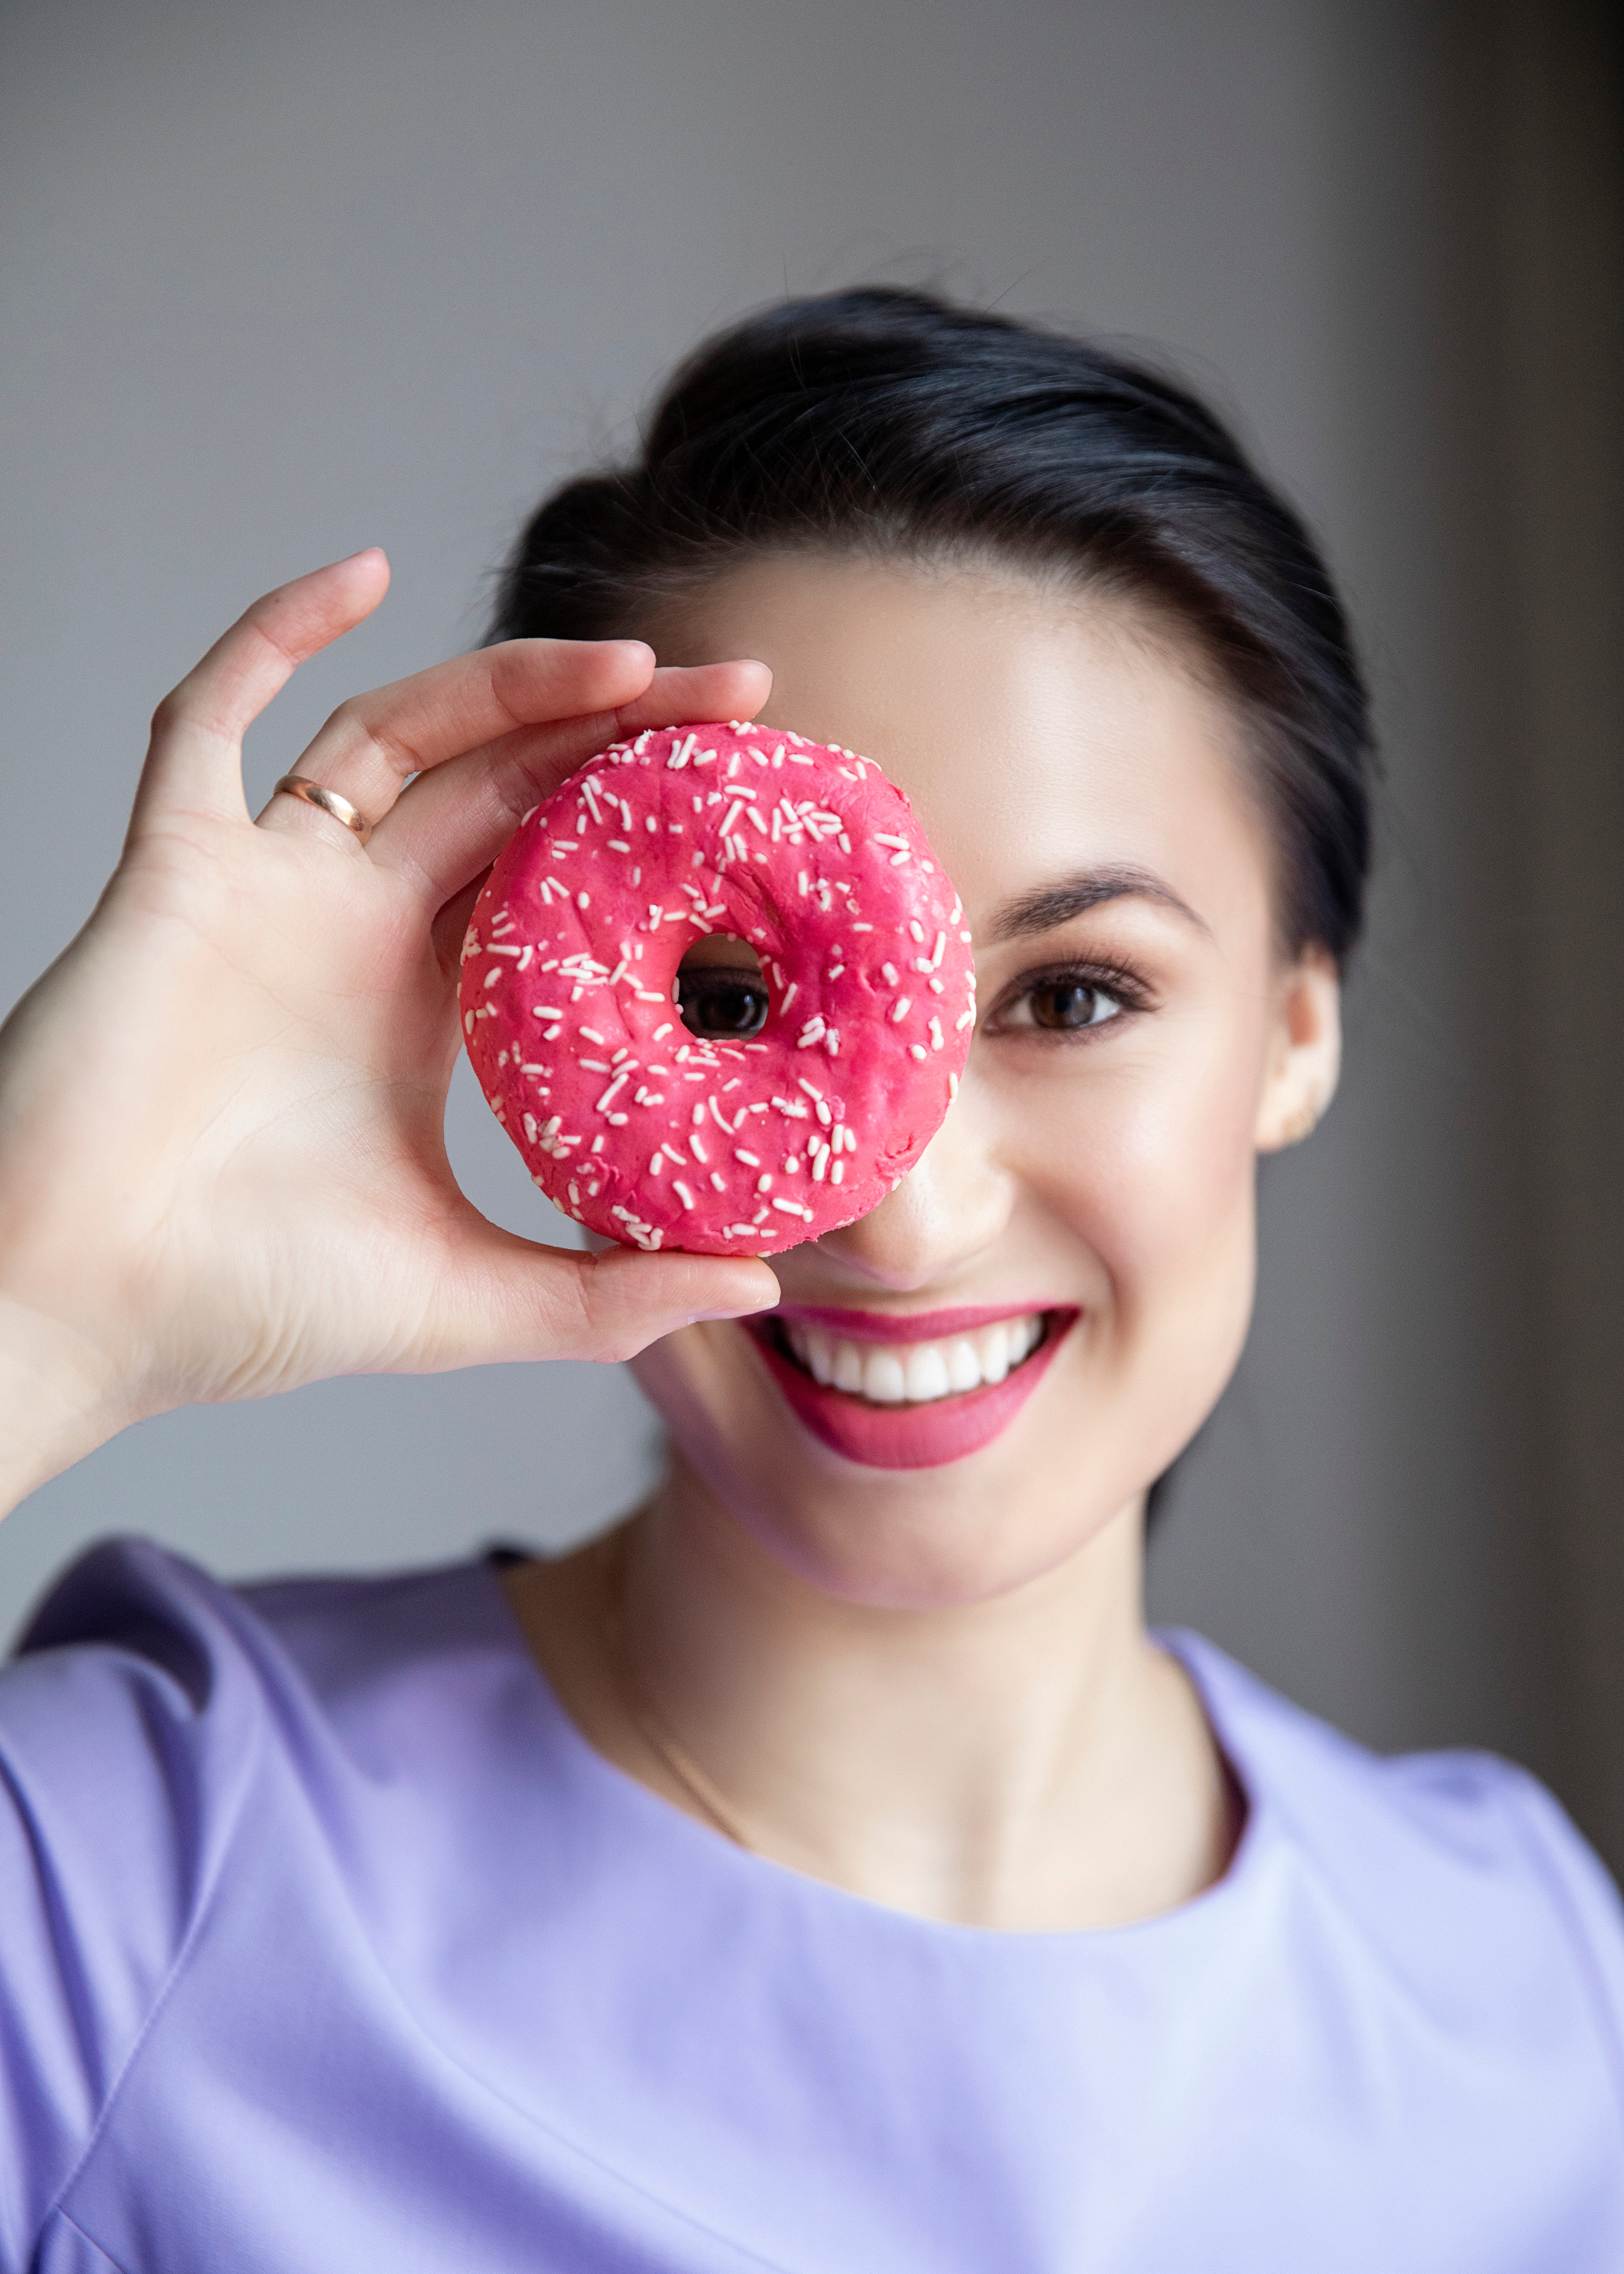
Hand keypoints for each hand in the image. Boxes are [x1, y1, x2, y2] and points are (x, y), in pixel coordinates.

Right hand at [0, 550, 778, 1507]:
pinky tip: (361, 572)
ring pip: (397, 733)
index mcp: (427, 1006)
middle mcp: (354, 927)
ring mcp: (264, 886)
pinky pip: (208, 716)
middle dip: (622, 730)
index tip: (757, 805)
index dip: (652, 829)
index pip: (559, 874)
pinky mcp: (173, 865)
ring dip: (512, 682)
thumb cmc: (247, 1307)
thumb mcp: (466, 1298)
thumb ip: (606, 1293)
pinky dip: (273, 634)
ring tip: (639, 664)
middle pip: (506, 782)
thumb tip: (760, 1281)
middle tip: (744, 697)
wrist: (80, 1311)